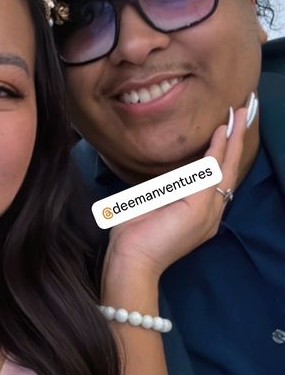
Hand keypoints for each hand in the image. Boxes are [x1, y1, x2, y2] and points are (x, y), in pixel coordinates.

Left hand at [104, 105, 248, 279]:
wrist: (130, 261)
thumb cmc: (134, 238)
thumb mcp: (151, 206)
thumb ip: (164, 190)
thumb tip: (167, 173)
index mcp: (201, 216)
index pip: (217, 179)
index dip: (225, 154)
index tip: (227, 131)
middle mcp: (211, 214)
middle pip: (229, 170)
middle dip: (237, 140)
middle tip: (243, 113)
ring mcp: (208, 212)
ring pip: (226, 168)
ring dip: (234, 139)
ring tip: (239, 114)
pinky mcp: (200, 207)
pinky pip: (212, 172)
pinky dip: (219, 150)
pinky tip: (222, 132)